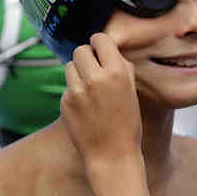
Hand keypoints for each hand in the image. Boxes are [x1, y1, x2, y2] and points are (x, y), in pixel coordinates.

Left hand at [61, 33, 141, 173]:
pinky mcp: (64, 103)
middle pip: (80, 50)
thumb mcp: (132, 91)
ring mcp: (76, 91)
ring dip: (78, 72)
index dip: (100, 44)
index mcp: (116, 72)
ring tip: (89, 88)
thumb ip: (121, 67)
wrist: (112, 156)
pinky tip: (85, 106)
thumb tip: (107, 49)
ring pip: (70, 66)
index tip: (101, 50)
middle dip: (87, 57)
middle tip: (94, 69)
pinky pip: (67, 86)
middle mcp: (95, 79)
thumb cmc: (127, 124)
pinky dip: (74, 91)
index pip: (100, 39)